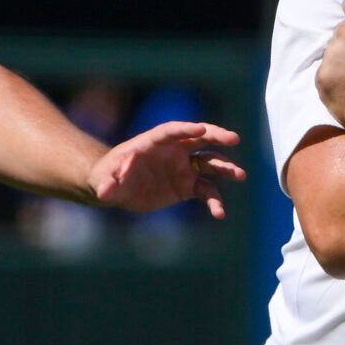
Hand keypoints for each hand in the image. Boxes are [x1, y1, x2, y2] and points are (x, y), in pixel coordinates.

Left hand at [88, 120, 246, 219]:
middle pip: (199, 138)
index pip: (173, 131)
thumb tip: (106, 192)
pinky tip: (220, 214)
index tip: (202, 130)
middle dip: (217, 136)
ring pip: (209, 163)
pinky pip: (206, 191)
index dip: (186, 129)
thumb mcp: (104, 182)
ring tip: (240, 175)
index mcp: (153, 142)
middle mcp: (173, 151)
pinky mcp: (187, 186)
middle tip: (234, 139)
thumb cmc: (108, 177)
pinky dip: (214, 201)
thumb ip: (107, 185)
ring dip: (225, 168)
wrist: (117, 188)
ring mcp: (183, 167)